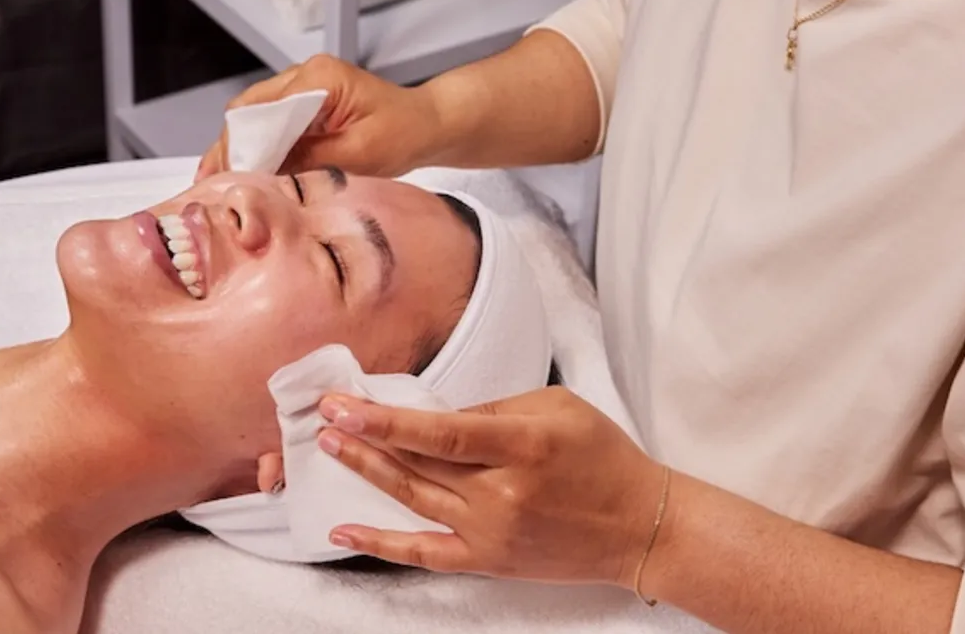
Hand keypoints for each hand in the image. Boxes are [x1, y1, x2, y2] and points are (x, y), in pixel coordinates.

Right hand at [194, 55, 450, 179]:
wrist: (428, 125)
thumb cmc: (403, 134)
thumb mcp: (357, 154)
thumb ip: (308, 159)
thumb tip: (264, 173)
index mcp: (319, 77)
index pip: (261, 110)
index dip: (242, 146)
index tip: (230, 178)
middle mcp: (305, 74)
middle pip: (249, 110)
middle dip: (232, 148)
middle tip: (216, 185)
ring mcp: (303, 86)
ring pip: (255, 117)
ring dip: (242, 149)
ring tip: (223, 184)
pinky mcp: (306, 102)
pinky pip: (270, 123)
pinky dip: (258, 148)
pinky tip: (246, 173)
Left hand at [314, 387, 666, 589]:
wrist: (639, 527)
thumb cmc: (603, 458)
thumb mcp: (556, 407)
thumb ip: (493, 408)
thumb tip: (434, 415)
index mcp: (522, 447)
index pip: (440, 433)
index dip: (386, 420)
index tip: (345, 404)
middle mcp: (502, 494)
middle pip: (418, 465)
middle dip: (364, 438)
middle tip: (324, 416)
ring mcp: (492, 532)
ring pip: (413, 500)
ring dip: (366, 473)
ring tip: (331, 447)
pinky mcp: (488, 561)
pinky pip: (423, 554)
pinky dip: (380, 543)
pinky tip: (343, 529)